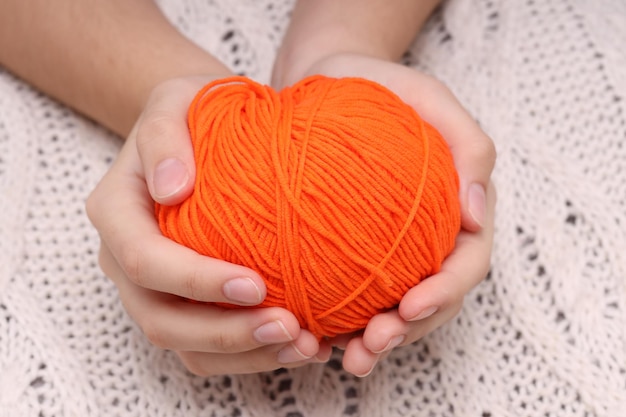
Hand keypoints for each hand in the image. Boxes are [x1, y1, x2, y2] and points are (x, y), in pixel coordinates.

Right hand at [86, 75, 330, 374]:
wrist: (198, 131)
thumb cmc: (190, 112)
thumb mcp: (175, 100)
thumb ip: (163, 135)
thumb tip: (171, 189)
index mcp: (117, 213)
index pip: (144, 261)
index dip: (194, 282)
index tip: (255, 283)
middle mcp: (126, 260)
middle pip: (161, 319)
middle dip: (225, 333)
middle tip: (288, 326)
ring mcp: (153, 288)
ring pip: (185, 346)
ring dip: (244, 354)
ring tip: (303, 344)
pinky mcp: (185, 301)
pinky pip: (210, 346)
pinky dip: (252, 354)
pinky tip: (300, 342)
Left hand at [274, 53, 495, 375]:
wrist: (327, 82)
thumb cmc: (383, 87)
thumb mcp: (430, 97)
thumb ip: (469, 147)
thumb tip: (476, 213)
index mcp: (458, 209)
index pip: (465, 263)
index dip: (444, 292)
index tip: (410, 307)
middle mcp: (429, 238)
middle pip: (432, 299)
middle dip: (407, 331)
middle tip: (372, 345)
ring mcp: (394, 250)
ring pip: (396, 308)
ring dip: (377, 339)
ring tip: (347, 357)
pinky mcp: (356, 251)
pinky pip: (355, 293)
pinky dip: (343, 320)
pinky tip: (319, 335)